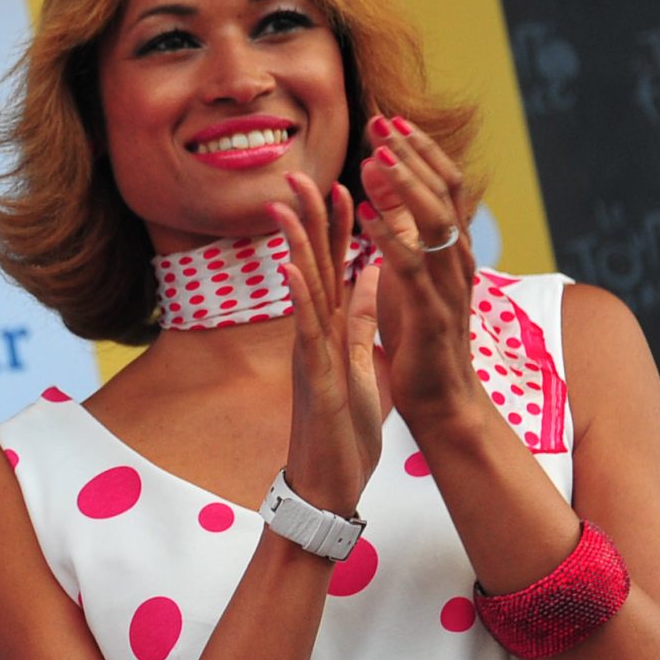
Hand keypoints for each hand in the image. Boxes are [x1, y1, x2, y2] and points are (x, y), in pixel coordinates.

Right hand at [267, 171, 382, 515]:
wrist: (329, 485)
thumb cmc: (343, 431)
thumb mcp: (363, 365)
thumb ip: (365, 321)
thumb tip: (374, 278)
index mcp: (333, 332)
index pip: (335, 269)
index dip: (339, 227)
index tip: (341, 183)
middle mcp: (314, 337)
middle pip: (311, 268)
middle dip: (308, 220)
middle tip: (299, 174)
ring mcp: (309, 356)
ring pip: (302, 293)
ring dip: (294, 247)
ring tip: (285, 206)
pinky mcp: (312, 381)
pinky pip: (305, 334)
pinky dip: (299, 300)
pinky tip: (293, 270)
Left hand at [357, 114, 483, 429]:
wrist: (440, 401)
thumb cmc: (420, 342)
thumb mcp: (408, 279)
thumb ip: (401, 239)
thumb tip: (384, 197)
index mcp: (452, 252)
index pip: (442, 187)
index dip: (418, 151)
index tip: (389, 121)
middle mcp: (458, 262)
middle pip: (444, 193)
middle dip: (413, 154)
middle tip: (382, 121)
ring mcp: (449, 287)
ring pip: (434, 222)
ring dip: (404, 186)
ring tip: (374, 157)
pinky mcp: (431, 315)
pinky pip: (412, 267)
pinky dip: (389, 236)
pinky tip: (365, 214)